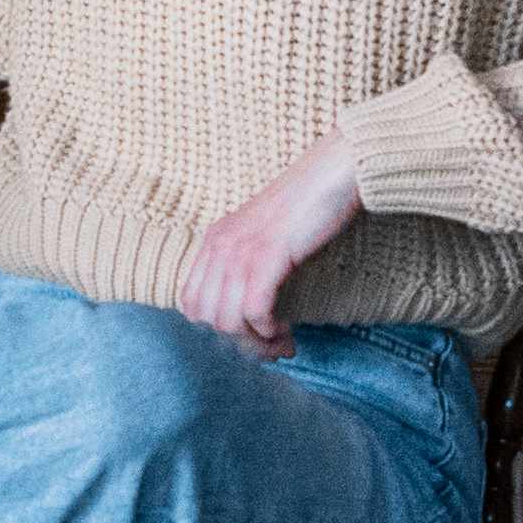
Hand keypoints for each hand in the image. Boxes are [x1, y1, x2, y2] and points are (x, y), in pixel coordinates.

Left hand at [181, 140, 366, 346]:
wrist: (332, 173)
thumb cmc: (307, 206)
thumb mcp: (264, 234)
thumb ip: (249, 262)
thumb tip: (253, 311)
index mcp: (215, 240)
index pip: (190, 301)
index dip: (215, 329)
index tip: (247, 337)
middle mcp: (220, 245)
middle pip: (206, 317)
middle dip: (237, 343)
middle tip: (270, 350)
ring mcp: (241, 250)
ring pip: (227, 319)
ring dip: (256, 343)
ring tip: (282, 344)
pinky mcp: (267, 256)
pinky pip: (254, 310)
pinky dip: (268, 329)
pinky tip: (285, 329)